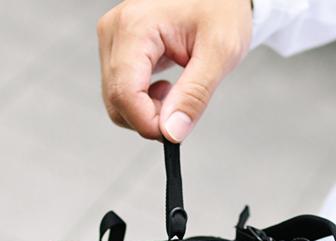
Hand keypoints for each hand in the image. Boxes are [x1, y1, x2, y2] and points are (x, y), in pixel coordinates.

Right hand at [97, 0, 252, 141]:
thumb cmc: (222, 9)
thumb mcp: (219, 55)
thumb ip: (194, 96)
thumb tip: (172, 132)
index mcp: (135, 27)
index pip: (125, 94)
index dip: (148, 123)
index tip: (175, 133)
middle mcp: (115, 31)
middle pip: (116, 102)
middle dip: (148, 120)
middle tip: (182, 113)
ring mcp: (113, 40)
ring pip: (117, 101)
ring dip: (147, 112)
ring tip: (177, 94)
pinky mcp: (118, 49)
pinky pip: (122, 91)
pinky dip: (144, 103)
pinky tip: (167, 89)